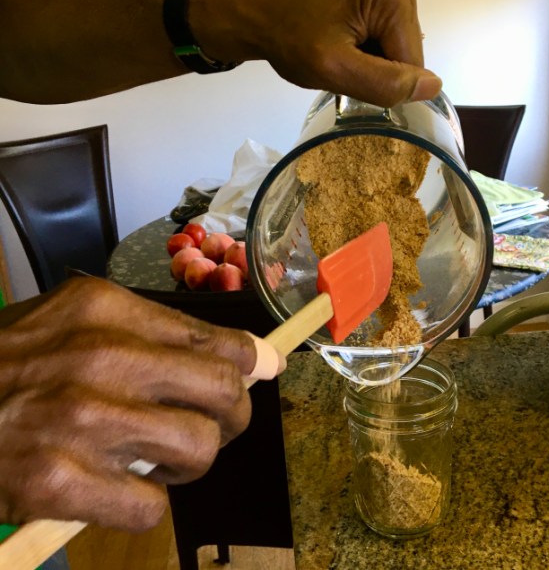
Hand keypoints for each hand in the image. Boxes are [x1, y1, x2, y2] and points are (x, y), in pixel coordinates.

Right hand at [0, 277, 279, 530]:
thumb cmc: (14, 363)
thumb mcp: (78, 322)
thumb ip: (161, 336)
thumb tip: (253, 359)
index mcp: (106, 308)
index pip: (218, 340)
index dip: (250, 363)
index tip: (259, 372)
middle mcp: (98, 355)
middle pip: (222, 394)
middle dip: (232, 416)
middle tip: (212, 424)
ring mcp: (78, 420)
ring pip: (197, 449)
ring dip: (189, 461)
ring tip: (160, 456)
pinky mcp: (55, 482)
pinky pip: (149, 505)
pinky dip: (144, 502)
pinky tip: (116, 487)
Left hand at [192, 0, 441, 106]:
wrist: (262, 18)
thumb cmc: (288, 37)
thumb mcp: (333, 68)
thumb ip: (383, 82)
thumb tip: (432, 87)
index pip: (412, 63)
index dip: (381, 81)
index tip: (347, 71)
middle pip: (409, 56)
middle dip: (376, 71)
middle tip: (341, 62)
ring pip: (400, 54)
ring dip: (371, 66)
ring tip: (341, 52)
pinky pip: (390, 44)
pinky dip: (368, 56)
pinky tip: (345, 47)